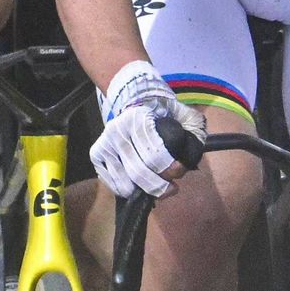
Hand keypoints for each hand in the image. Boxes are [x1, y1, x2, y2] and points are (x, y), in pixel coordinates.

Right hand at [90, 61, 197, 201]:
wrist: (133, 100)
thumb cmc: (161, 112)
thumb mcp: (182, 112)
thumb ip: (193, 128)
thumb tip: (192, 155)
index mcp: (138, 118)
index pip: (154, 155)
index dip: (170, 169)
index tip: (179, 170)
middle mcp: (117, 131)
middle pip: (138, 173)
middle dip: (159, 186)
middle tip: (171, 188)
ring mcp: (104, 143)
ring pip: (125, 183)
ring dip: (144, 190)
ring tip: (156, 186)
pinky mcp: (96, 154)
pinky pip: (113, 184)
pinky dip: (129, 190)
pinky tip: (139, 185)